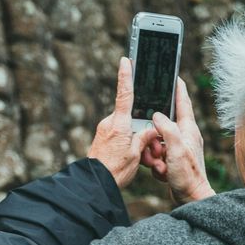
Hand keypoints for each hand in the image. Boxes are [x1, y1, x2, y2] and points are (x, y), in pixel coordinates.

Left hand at [87, 57, 159, 188]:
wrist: (94, 184)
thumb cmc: (114, 170)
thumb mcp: (135, 155)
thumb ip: (144, 138)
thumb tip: (150, 130)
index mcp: (119, 124)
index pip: (124, 94)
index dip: (126, 76)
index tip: (126, 60)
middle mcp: (110, 123)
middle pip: (131, 117)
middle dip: (142, 129)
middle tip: (148, 149)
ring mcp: (104, 131)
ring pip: (126, 128)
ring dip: (136, 141)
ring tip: (140, 160)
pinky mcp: (102, 139)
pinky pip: (119, 136)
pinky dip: (128, 145)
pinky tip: (132, 160)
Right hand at [141, 78, 214, 203]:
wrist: (192, 199)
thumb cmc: (188, 175)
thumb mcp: (176, 149)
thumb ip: (167, 129)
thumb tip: (157, 115)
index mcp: (188, 130)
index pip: (183, 103)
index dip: (178, 88)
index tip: (174, 76)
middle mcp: (185, 136)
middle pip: (163, 124)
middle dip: (154, 134)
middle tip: (155, 148)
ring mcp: (179, 149)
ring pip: (158, 141)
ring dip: (153, 152)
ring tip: (159, 164)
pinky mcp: (174, 160)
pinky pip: (158, 155)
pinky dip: (156, 163)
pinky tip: (161, 172)